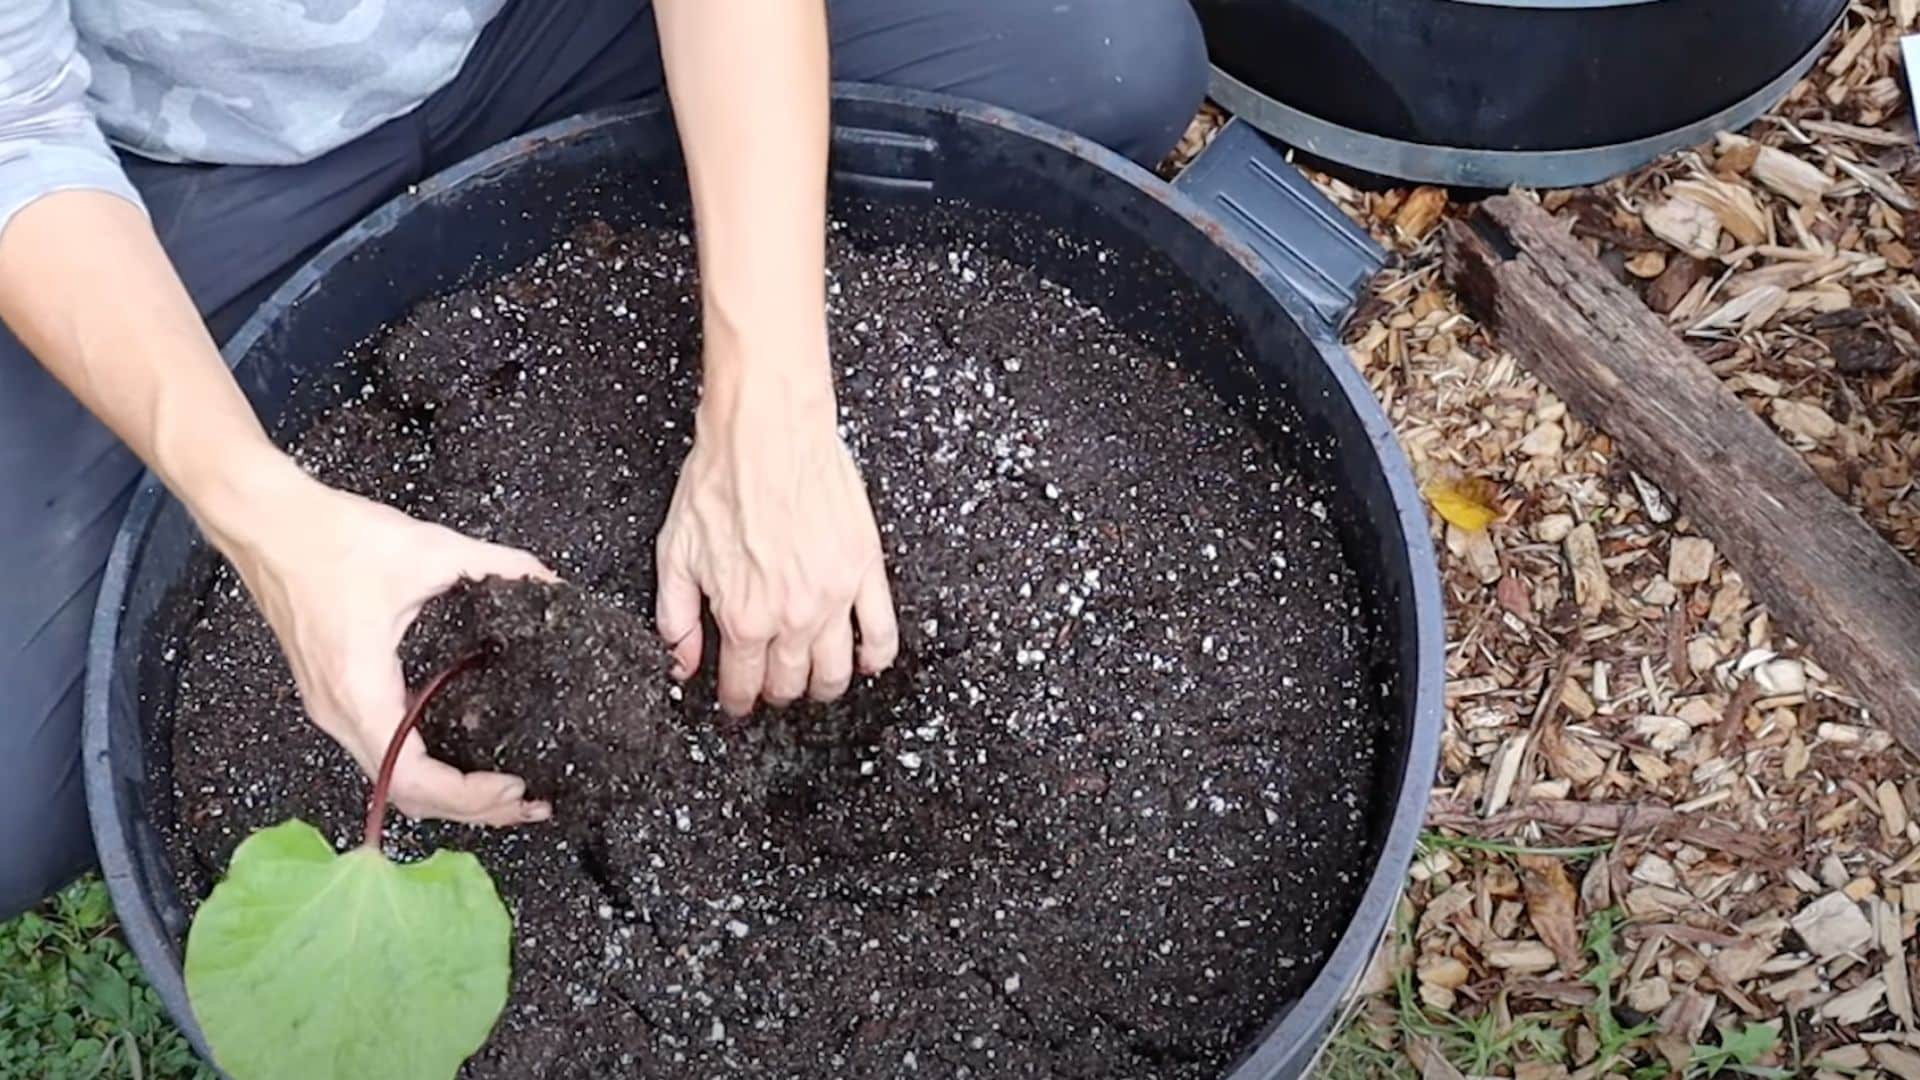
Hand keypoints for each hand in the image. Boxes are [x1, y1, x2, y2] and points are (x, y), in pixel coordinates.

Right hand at [199, 452, 555, 826]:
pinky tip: (465, 759)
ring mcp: (334, 710)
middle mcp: (340, 714)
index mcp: (358, 691)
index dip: (467, 795)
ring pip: (393, 782)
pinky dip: (427, 770)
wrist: (265, 521)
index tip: (516, 786)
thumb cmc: (329, 538)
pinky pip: (384, 754)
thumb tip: (550, 581)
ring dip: (449, 795)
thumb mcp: (426, 549)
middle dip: (470, 809)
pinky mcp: (337, 697)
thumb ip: (495, 565)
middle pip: (406, 795)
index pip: (412, 778)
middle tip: (530, 803)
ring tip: (506, 794)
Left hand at [654, 346, 898, 714]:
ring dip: (823, 686)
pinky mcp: (866, 571)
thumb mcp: (676, 552)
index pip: (743, 685)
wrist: (767, 432)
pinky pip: (882, 632)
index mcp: (743, 616)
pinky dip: (876, 658)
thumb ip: (677, 617)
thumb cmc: (723, 479)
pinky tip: (867, 661)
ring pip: (836, 671)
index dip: (737, 701)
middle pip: (791, 684)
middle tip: (771, 686)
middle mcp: (791, 616)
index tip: (737, 702)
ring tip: (814, 682)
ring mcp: (834, 597)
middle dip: (776, 694)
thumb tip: (682, 662)